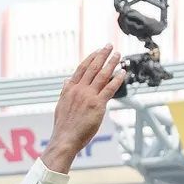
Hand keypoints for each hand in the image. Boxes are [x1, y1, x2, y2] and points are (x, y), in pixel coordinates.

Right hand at [42, 45, 125, 173]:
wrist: (64, 138)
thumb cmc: (63, 126)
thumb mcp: (60, 104)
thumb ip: (65, 91)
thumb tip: (67, 80)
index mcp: (69, 88)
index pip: (81, 68)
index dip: (91, 58)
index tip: (97, 51)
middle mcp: (79, 89)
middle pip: (92, 68)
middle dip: (102, 55)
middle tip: (109, 46)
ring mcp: (88, 96)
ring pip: (102, 75)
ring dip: (111, 63)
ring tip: (118, 55)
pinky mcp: (97, 105)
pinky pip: (109, 89)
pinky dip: (117, 79)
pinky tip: (123, 72)